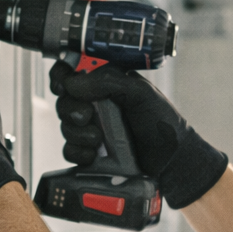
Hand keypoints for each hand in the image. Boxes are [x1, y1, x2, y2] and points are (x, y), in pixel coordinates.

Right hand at [50, 60, 227, 208]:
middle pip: (64, 100)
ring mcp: (92, 128)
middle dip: (72, 109)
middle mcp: (97, 103)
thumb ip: (107, 81)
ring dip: (78, 133)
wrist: (170, 160)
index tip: (62, 85)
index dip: (62, 75)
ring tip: (99, 139)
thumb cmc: (162, 123)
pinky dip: (78, 152)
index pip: (73, 71)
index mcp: (107, 83)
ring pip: (65, 126)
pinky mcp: (90, 151)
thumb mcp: (140, 92)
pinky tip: (94, 153)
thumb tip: (73, 83)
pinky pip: (69, 150)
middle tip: (88, 116)